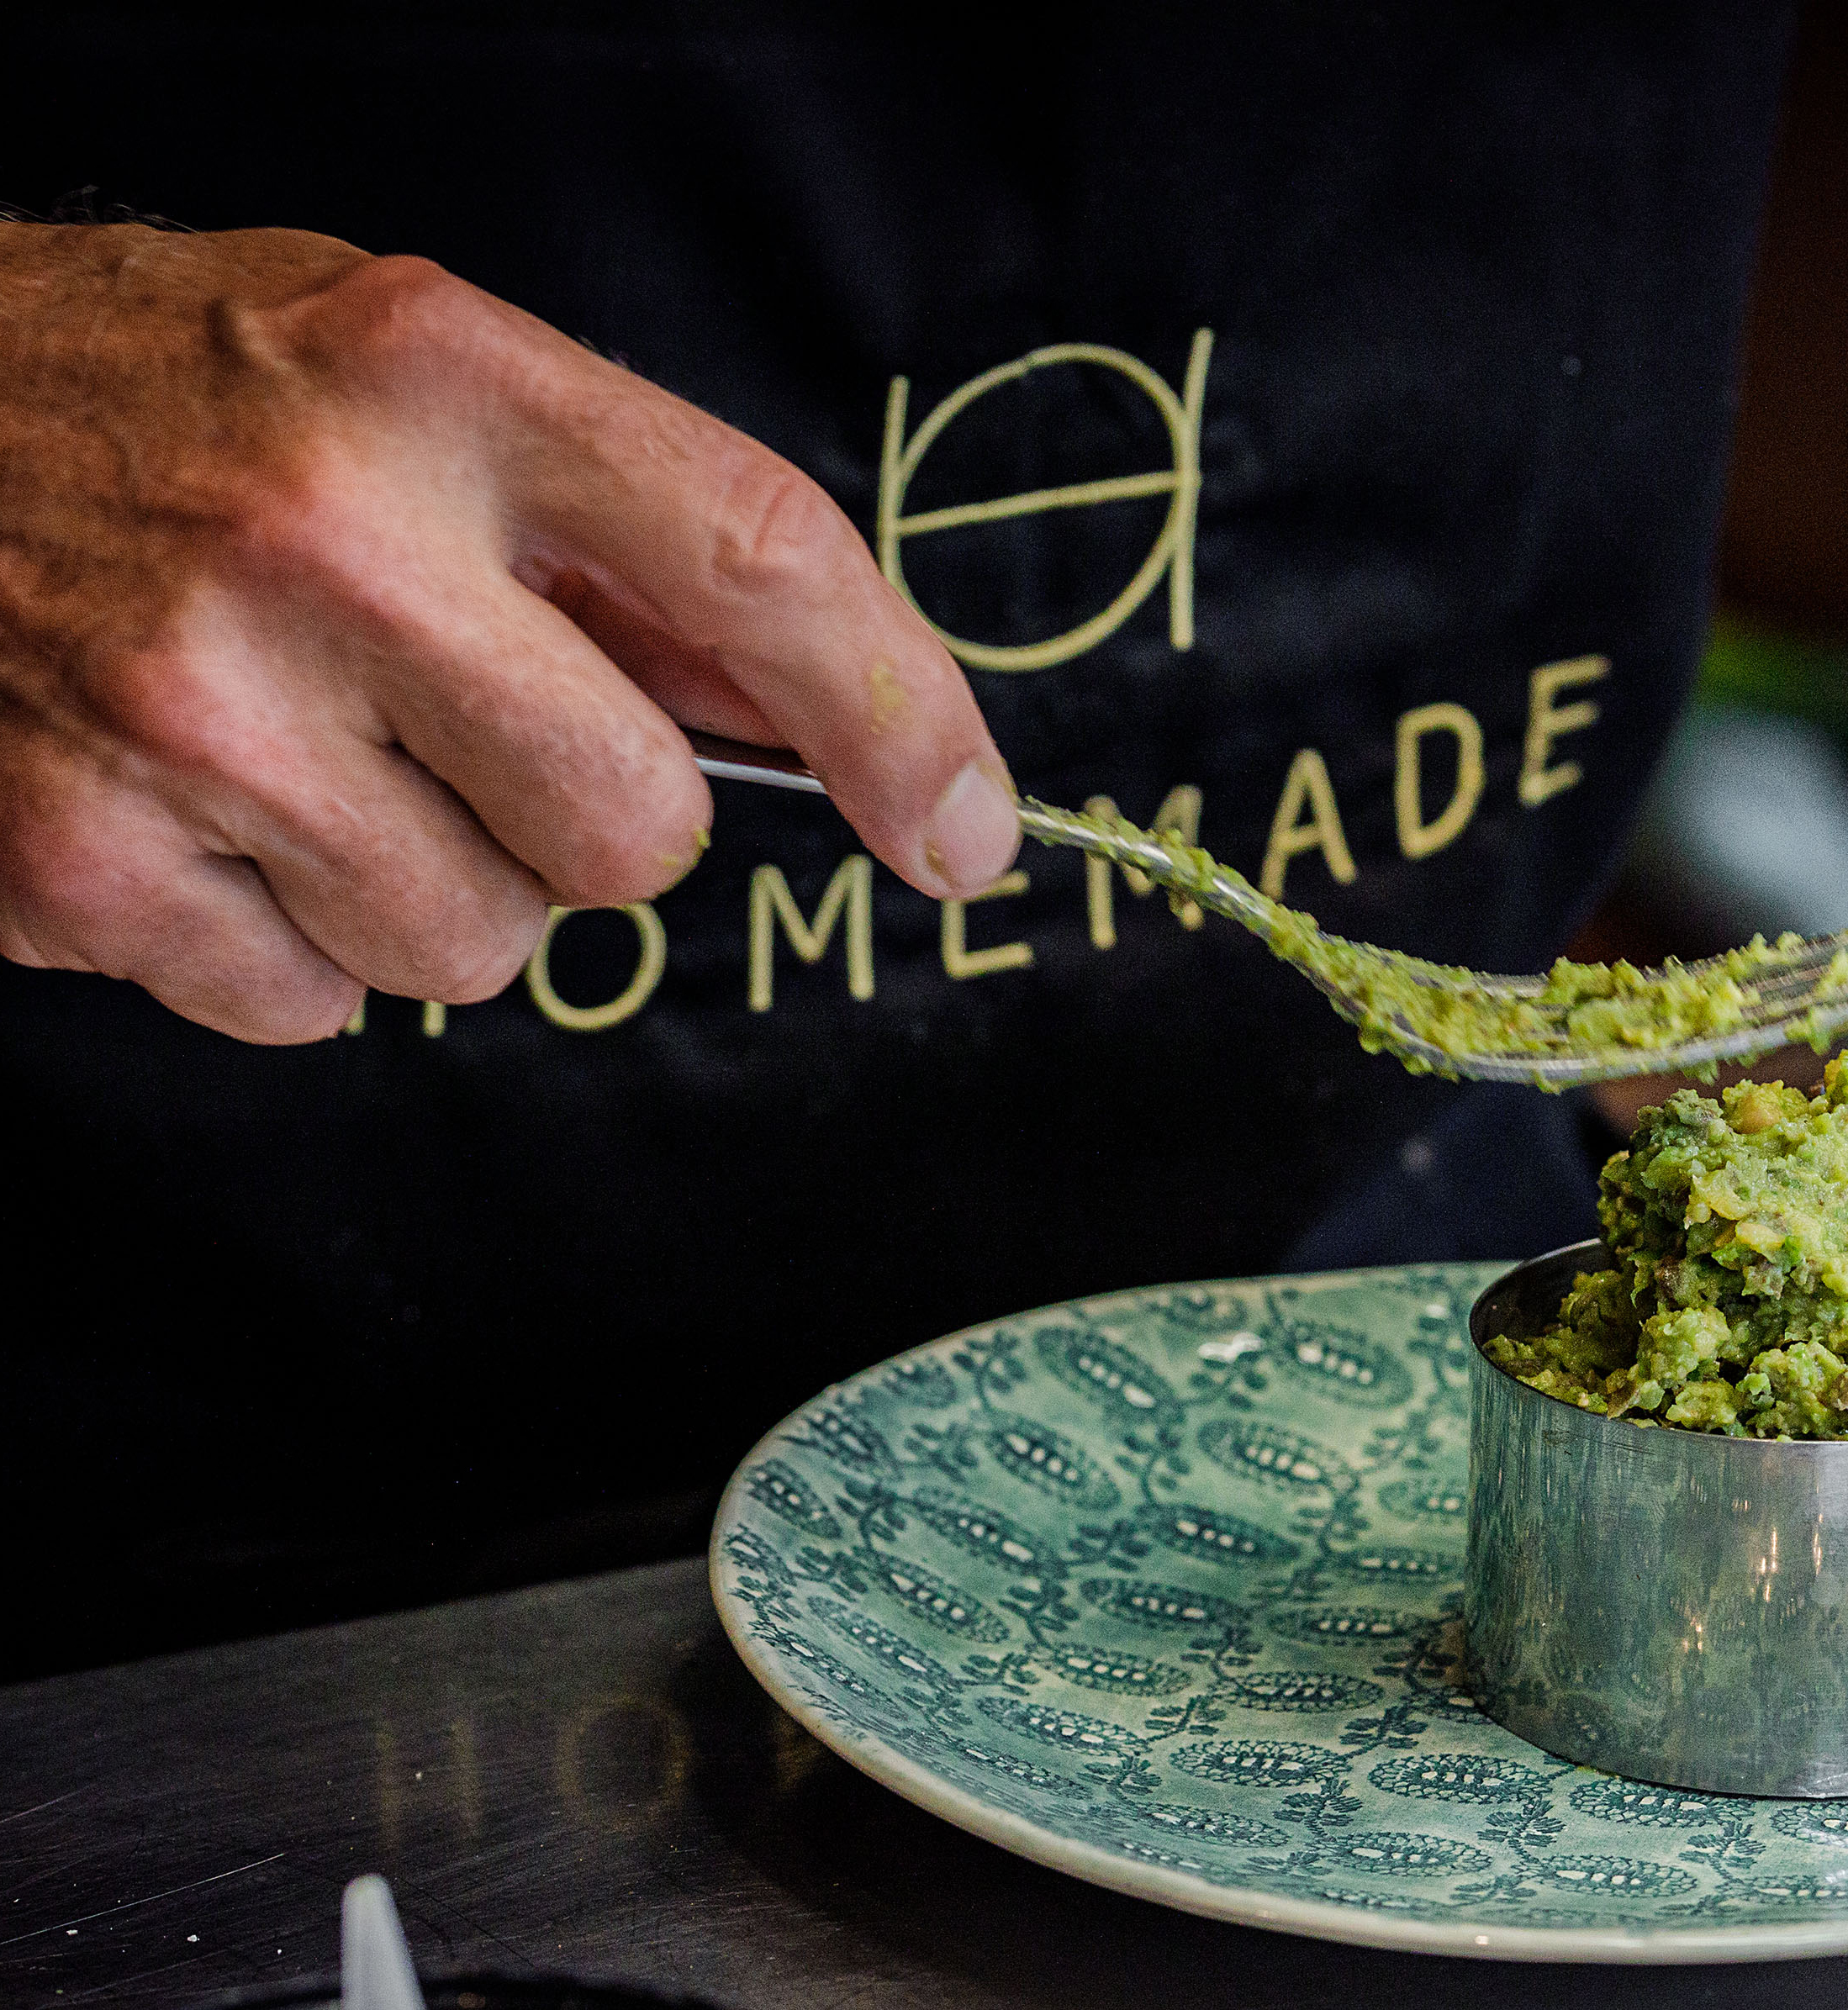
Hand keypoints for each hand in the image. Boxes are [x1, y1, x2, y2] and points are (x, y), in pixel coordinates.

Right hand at [0, 224, 1015, 1041]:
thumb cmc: (172, 399)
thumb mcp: (414, 380)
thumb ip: (632, 543)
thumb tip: (850, 723)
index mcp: (435, 375)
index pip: (759, 558)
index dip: (904, 717)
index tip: (969, 829)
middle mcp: (321, 535)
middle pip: (636, 828)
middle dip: (593, 818)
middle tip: (476, 735)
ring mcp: (190, 706)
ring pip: (487, 946)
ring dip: (435, 885)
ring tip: (311, 754)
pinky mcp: (82, 856)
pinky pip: (317, 1007)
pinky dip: (284, 942)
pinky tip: (207, 812)